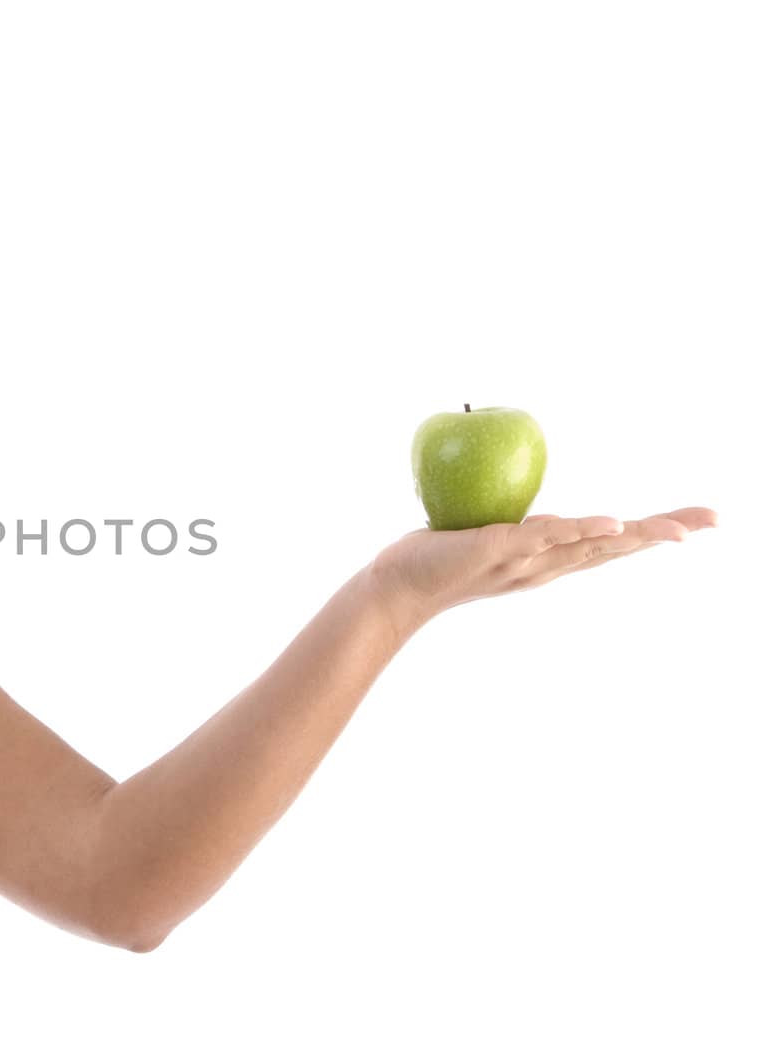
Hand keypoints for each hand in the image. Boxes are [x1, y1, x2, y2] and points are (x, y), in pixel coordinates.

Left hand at [368, 506, 720, 634]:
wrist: (395, 588)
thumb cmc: (434, 560)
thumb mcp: (484, 536)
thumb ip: (506, 522)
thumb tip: (516, 493)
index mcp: (546, 561)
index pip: (608, 545)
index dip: (651, 534)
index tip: (697, 524)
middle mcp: (543, 566)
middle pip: (614, 548)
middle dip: (663, 532)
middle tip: (713, 519)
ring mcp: (522, 560)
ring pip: (588, 546)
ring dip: (633, 536)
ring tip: (676, 529)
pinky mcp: (496, 549)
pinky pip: (542, 537)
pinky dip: (577, 530)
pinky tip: (609, 524)